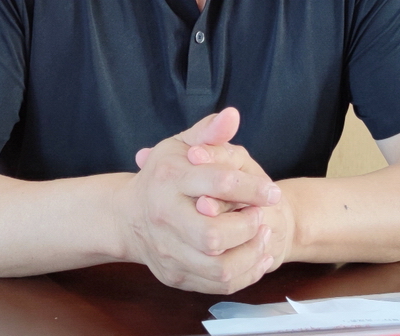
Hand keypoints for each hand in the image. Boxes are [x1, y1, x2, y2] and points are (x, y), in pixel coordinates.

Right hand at [116, 109, 280, 292]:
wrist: (128, 216)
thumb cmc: (162, 175)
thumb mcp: (180, 145)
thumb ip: (208, 132)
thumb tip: (232, 115)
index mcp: (169, 178)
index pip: (218, 183)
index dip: (252, 188)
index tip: (271, 192)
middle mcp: (165, 217)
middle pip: (213, 235)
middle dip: (248, 228)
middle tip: (262, 217)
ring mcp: (168, 251)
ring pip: (218, 267)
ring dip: (250, 254)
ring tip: (263, 237)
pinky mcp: (175, 275)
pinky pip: (217, 284)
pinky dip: (244, 274)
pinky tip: (255, 257)